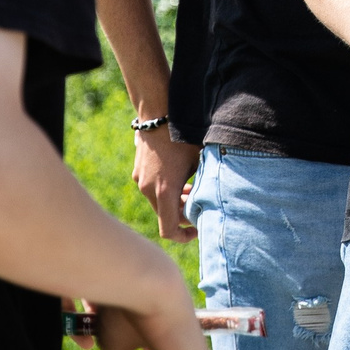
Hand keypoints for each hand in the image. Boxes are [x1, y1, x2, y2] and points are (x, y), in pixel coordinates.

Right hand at [132, 126, 200, 240]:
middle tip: (199, 203)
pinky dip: (165, 190)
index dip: (183, 237)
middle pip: (166, 216)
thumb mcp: (201, 162)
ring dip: (174, 201)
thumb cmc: (183, 137)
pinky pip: (152, 190)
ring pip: (159, 202)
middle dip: (183, 214)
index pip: (169, 230)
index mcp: (165, 191)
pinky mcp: (138, 172)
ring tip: (190, 188)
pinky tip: (178, 176)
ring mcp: (140, 181)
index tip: (197, 229)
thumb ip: (203, 188)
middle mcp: (149, 190)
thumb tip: (211, 204)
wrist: (157, 112)